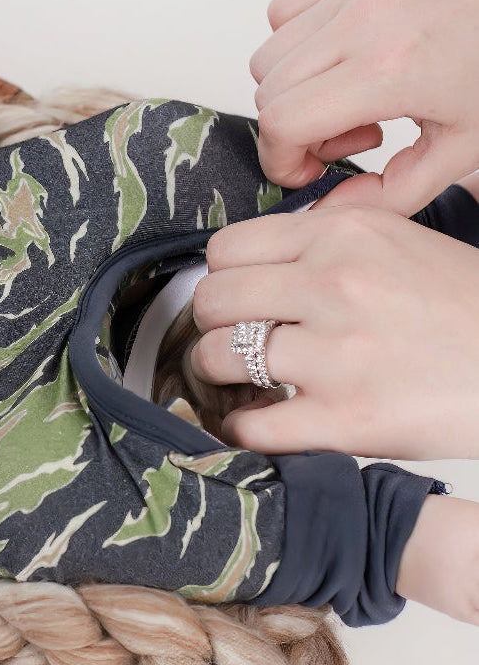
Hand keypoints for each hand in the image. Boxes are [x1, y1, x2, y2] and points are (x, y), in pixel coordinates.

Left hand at [190, 205, 478, 458]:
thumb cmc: (470, 312)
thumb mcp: (402, 243)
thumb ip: (329, 241)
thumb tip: (256, 257)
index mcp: (346, 235)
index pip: (228, 248)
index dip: (225, 277)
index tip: (238, 298)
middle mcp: (334, 285)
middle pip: (211, 300)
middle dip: (213, 325)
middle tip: (232, 342)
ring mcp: (336, 352)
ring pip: (215, 358)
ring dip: (220, 377)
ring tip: (245, 384)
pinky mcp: (344, 417)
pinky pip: (249, 426)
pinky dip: (242, 430)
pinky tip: (261, 424)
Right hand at [250, 0, 478, 213]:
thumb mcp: (465, 149)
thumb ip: (391, 193)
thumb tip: (329, 209)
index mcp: (391, 70)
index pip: (281, 122)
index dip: (281, 159)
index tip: (307, 170)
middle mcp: (365, 22)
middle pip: (268, 92)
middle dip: (291, 129)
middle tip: (345, 137)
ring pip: (268, 55)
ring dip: (291, 88)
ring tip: (348, 95)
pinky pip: (284, 10)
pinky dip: (295, 42)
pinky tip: (340, 57)